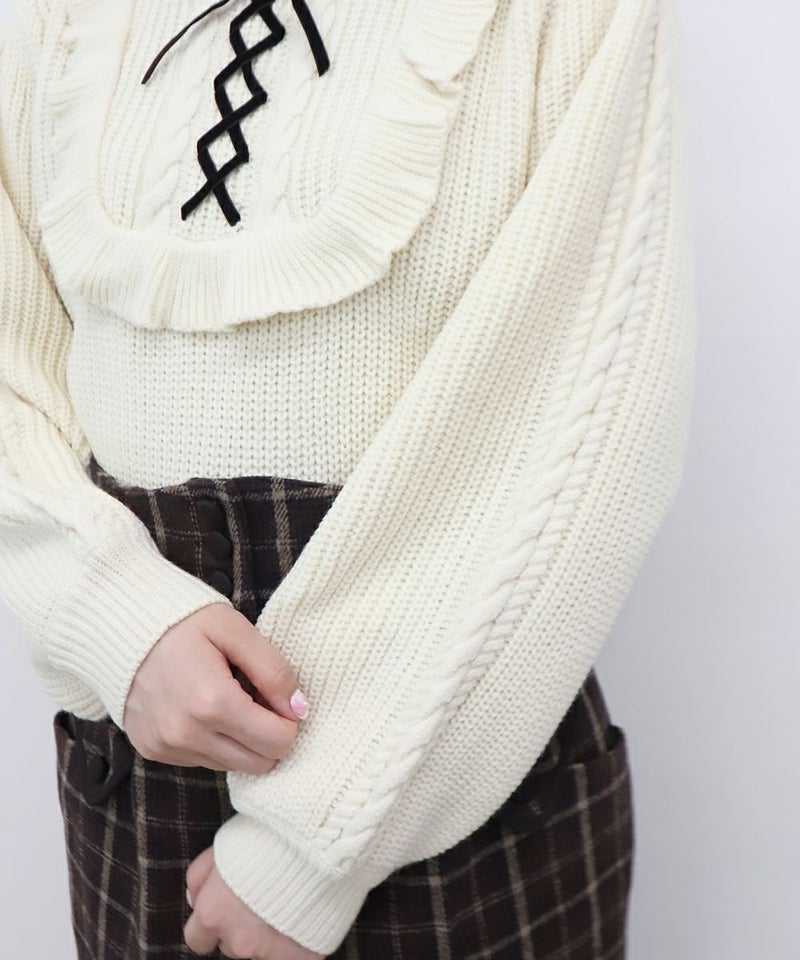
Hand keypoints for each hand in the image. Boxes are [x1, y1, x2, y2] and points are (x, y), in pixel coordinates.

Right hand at [122, 602, 309, 773]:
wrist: (120, 626)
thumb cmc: (184, 622)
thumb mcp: (236, 631)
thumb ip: (273, 671)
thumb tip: (299, 709)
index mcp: (212, 702)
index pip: (277, 742)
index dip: (288, 720)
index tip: (277, 695)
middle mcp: (187, 734)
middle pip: (259, 763)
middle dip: (269, 735)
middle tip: (257, 697)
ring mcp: (167, 747)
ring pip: (233, 766)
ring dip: (242, 740)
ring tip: (228, 698)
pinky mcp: (154, 751)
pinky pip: (203, 760)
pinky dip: (215, 740)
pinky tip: (203, 707)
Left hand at [184, 845, 326, 958]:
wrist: (312, 838)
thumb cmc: (265, 836)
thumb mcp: (220, 847)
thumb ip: (199, 878)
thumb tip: (194, 900)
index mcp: (213, 914)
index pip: (197, 940)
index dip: (211, 922)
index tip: (225, 909)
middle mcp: (239, 939)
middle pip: (232, 946)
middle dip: (242, 927)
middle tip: (261, 899)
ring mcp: (271, 950)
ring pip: (259, 952)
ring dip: (267, 934)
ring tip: (285, 902)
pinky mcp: (303, 954)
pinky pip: (294, 958)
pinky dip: (297, 943)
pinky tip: (303, 918)